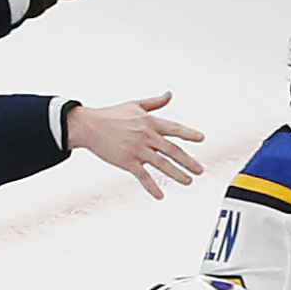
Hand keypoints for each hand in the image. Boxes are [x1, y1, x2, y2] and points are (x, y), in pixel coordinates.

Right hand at [66, 94, 204, 196]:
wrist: (89, 126)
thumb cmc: (111, 115)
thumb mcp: (135, 105)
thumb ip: (155, 102)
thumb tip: (169, 95)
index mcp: (150, 122)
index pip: (174, 129)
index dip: (189, 134)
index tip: (201, 138)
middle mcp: (146, 136)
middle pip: (172, 151)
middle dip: (188, 161)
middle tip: (199, 170)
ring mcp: (137, 150)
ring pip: (162, 164)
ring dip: (176, 174)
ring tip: (188, 181)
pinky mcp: (127, 162)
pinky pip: (143, 177)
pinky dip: (152, 187)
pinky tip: (160, 195)